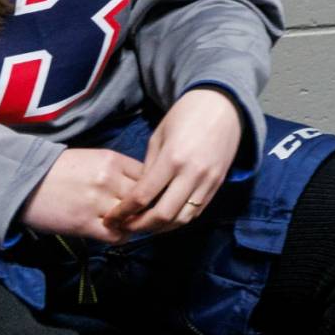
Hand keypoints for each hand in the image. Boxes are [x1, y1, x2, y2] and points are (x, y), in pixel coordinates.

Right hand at [21, 148, 144, 243]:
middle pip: (146, 197)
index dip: (151, 187)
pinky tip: (113, 232)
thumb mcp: (92, 159)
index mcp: (112, 160)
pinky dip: (120, 236)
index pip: (149, 175)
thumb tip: (140, 186)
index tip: (148, 195)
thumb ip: (117, 170)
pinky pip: (116, 235)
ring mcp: (98, 202)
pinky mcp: (85, 224)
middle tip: (142, 214)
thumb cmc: (58, 170)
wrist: (24, 182)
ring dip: (133, 224)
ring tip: (127, 224)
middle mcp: (109, 179)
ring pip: (134, 218)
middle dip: (147, 207)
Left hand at [110, 87, 244, 235]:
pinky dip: (179, 219)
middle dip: (140, 226)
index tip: (112, 218)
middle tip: (126, 227)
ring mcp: (207, 181)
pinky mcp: (218, 185)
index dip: (124, 212)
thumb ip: (149, 167)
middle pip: (163, 215)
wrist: (223, 105)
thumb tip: (141, 193)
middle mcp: (191, 174)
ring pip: (182, 219)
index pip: (143, 196)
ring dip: (161, 228)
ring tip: (146, 226)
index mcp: (172, 158)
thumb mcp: (159, 136)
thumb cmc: (186, 115)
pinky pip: (196, 211)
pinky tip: (167, 217)